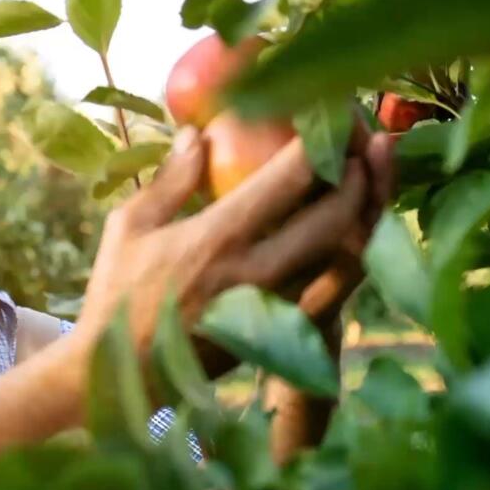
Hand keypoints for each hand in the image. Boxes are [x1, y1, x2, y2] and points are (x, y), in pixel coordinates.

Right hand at [76, 124, 374, 357]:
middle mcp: (259, 272)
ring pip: (348, 257)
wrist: (121, 376)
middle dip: (360, 172)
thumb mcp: (129, 226)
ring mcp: (278, 308)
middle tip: (364, 144)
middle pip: (336, 215)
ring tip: (372, 180)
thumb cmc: (117, 295)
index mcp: (219, 237)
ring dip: (368, 213)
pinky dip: (354, 257)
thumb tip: (198, 134)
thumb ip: (171, 179)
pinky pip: (337, 292)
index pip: (290, 177)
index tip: (330, 113)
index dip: (321, 139)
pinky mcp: (284, 336)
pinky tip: (356, 232)